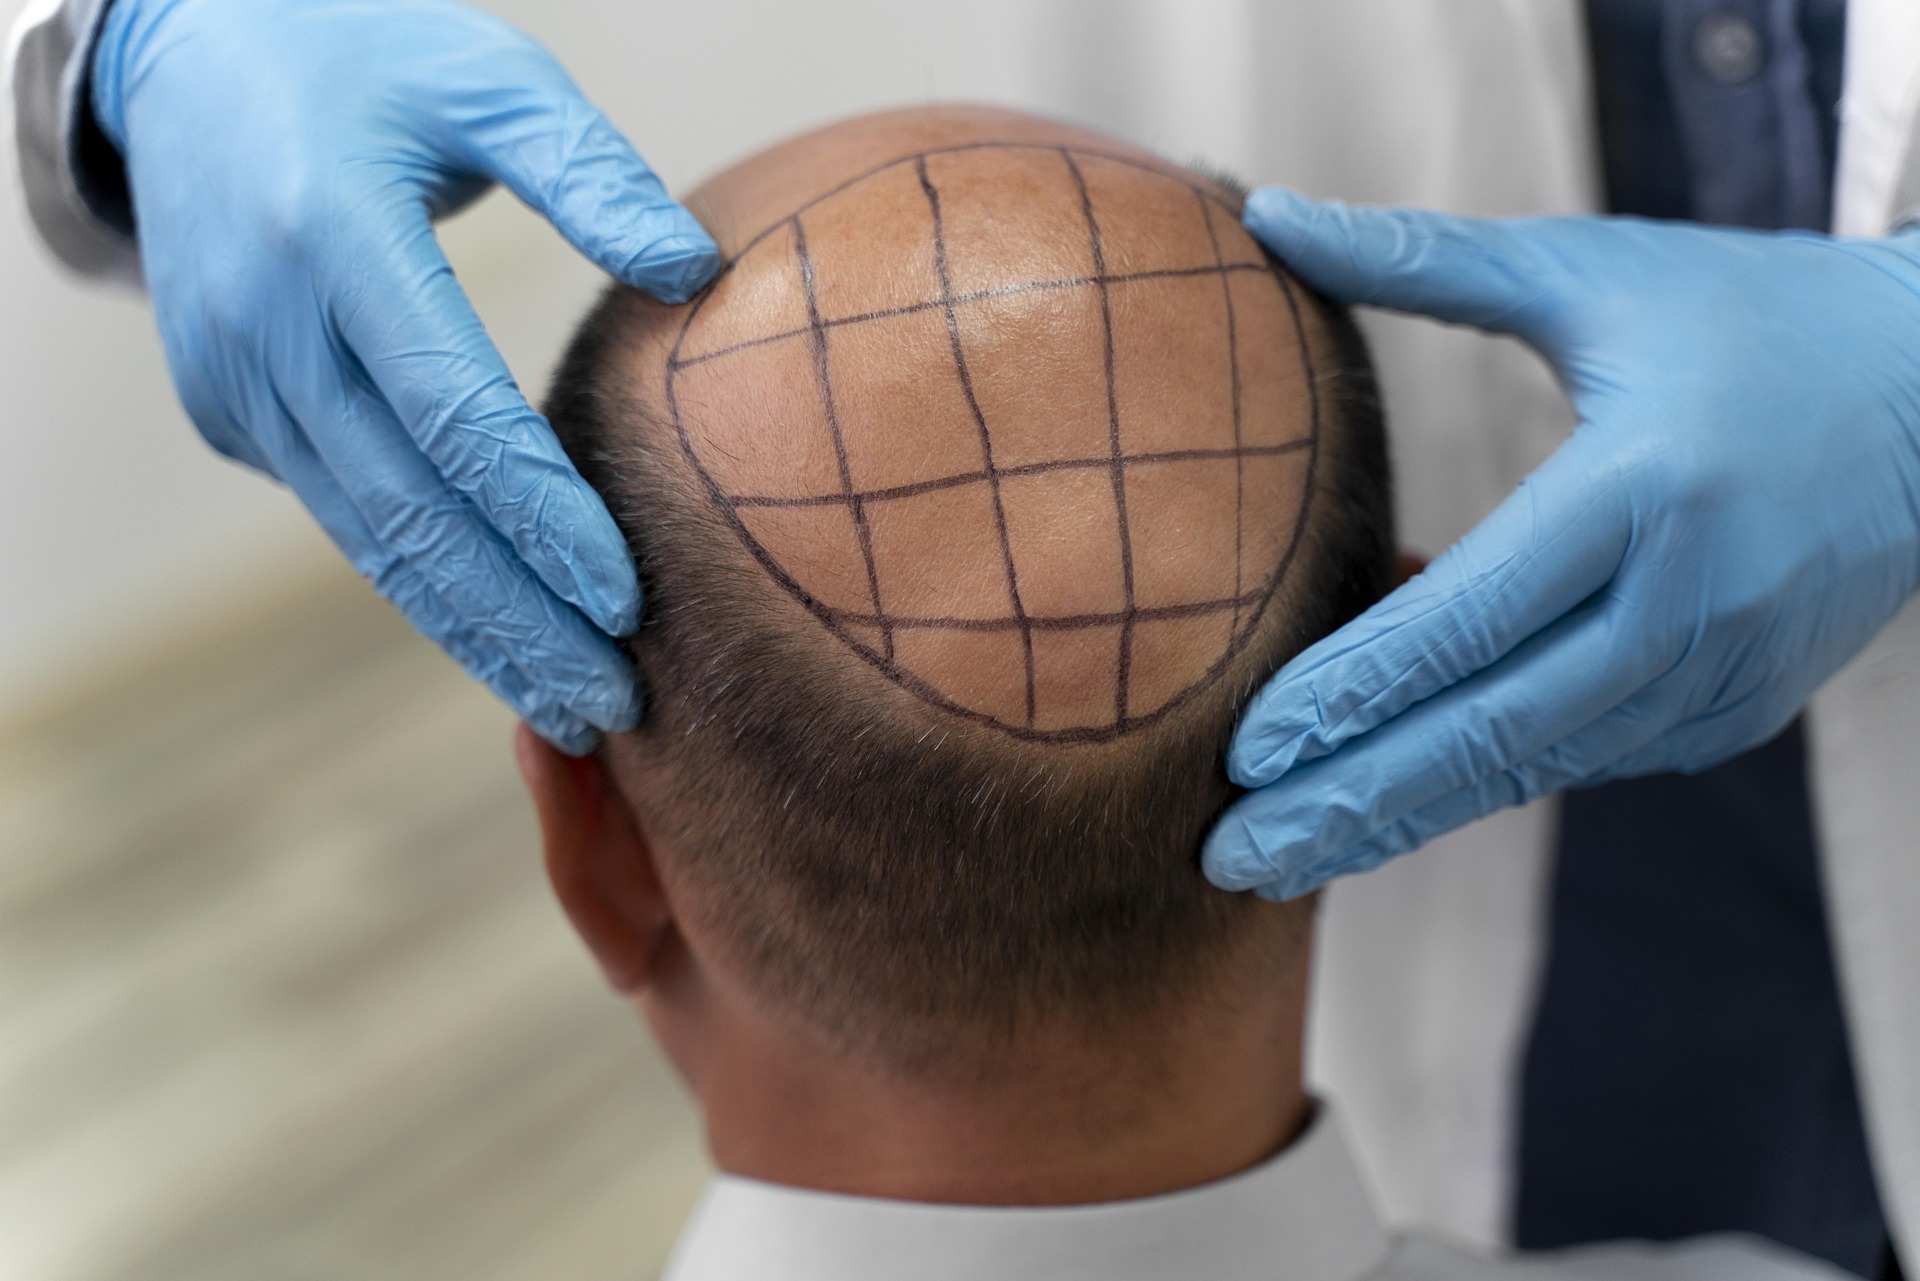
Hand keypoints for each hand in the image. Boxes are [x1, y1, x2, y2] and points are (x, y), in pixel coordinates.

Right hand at [92, 0, 719, 751]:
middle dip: (516, 620)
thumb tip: (697, 270)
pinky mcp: (229, 411)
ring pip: (368, 537)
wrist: (190, 54)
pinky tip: (498, 632)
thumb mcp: (483, 74)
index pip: (451, 412)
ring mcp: (235, 381)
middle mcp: (266, 328)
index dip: (540, 516)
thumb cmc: (365, 55)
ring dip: (470, 631)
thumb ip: (588, 169)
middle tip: (614, 705)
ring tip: (568, 708)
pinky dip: (422, 582)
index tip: (626, 599)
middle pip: (408, 511)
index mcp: (331, 238)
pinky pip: (342, 513)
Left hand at [1205, 191, 1919, 899]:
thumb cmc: (1748, 313)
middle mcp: (1688, 603)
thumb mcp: (1589, 271)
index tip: (1243, 752)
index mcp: (1644, 490)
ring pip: (1532, 767)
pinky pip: (1586, 758)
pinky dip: (1487, 779)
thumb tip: (1267, 216)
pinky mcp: (1737, 711)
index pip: (1464, 618)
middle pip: (1488, 730)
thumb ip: (1421, 259)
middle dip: (1348, 803)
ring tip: (1287, 859)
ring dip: (1405, 817)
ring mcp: (1722, 674)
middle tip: (1227, 859)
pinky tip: (1394, 801)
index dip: (1349, 693)